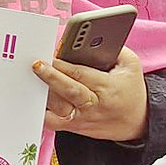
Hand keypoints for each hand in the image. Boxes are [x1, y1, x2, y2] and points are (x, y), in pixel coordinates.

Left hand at [33, 45, 147, 141]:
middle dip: (51, 77)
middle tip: (36, 64)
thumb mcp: (130, 66)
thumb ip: (115, 49)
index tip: (51, 54)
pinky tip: (30, 99)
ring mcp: (81, 118)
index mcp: (107, 87)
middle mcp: (93, 104)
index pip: (82, 74)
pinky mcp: (73, 127)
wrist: (136, 123)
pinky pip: (51, 122)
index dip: (64, 65)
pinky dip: (40, 112)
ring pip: (57, 108)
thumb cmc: (130, 90)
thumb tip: (92, 37)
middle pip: (69, 91)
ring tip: (29, 80)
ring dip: (42, 94)